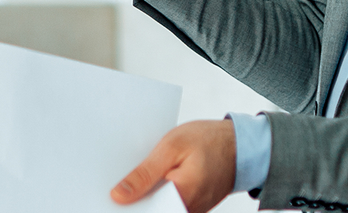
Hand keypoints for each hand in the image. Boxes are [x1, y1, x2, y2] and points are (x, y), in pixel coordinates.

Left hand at [112, 120, 236, 212]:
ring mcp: (191, 210)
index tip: (106, 198)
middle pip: (150, 211)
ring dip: (143, 197)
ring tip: (127, 179)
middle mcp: (187, 210)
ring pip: (158, 209)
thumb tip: (119, 196)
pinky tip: (145, 179)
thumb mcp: (172, 147)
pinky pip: (167, 205)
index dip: (125, 205)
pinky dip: (155, 194)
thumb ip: (145, 173)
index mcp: (182, 196)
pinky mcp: (191, 207)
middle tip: (112, 186)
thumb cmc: (209, 140)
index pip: (146, 211)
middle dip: (132, 200)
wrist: (241, 145)